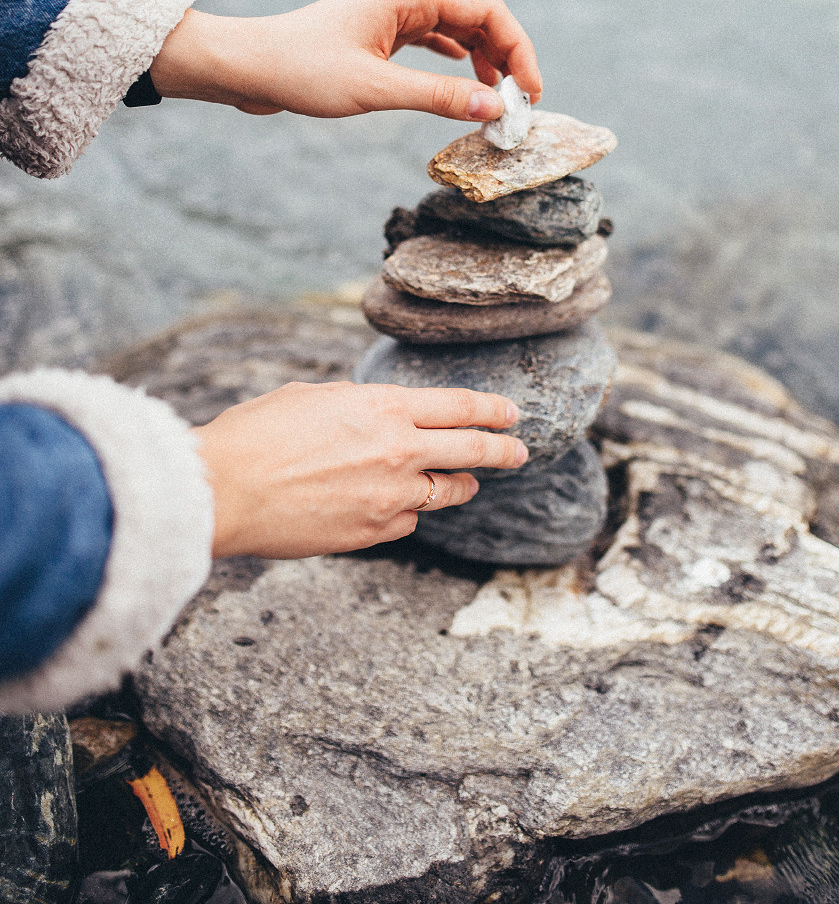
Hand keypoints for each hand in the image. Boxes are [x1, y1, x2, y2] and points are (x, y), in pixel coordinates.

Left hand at [150, 0, 541, 121]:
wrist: (245, 67)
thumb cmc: (301, 71)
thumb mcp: (375, 89)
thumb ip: (438, 98)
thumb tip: (494, 108)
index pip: (488, 10)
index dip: (520, 48)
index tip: (530, 91)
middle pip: (478, 18)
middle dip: (506, 57)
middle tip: (519, 104)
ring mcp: (391, 15)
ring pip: (457, 30)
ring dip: (483, 62)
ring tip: (496, 101)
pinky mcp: (378, 35)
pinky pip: (433, 40)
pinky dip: (456, 62)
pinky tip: (466, 81)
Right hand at [195, 380, 527, 557]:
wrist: (225, 490)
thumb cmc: (257, 434)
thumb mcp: (315, 399)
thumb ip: (359, 408)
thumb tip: (377, 417)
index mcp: (384, 406)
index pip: (459, 406)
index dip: (492, 409)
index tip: (511, 413)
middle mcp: (398, 450)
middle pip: (471, 451)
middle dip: (502, 451)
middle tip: (519, 451)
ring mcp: (389, 496)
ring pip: (446, 492)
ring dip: (461, 486)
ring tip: (468, 484)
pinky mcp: (372, 533)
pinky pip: (408, 521)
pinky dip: (409, 511)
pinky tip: (402, 506)